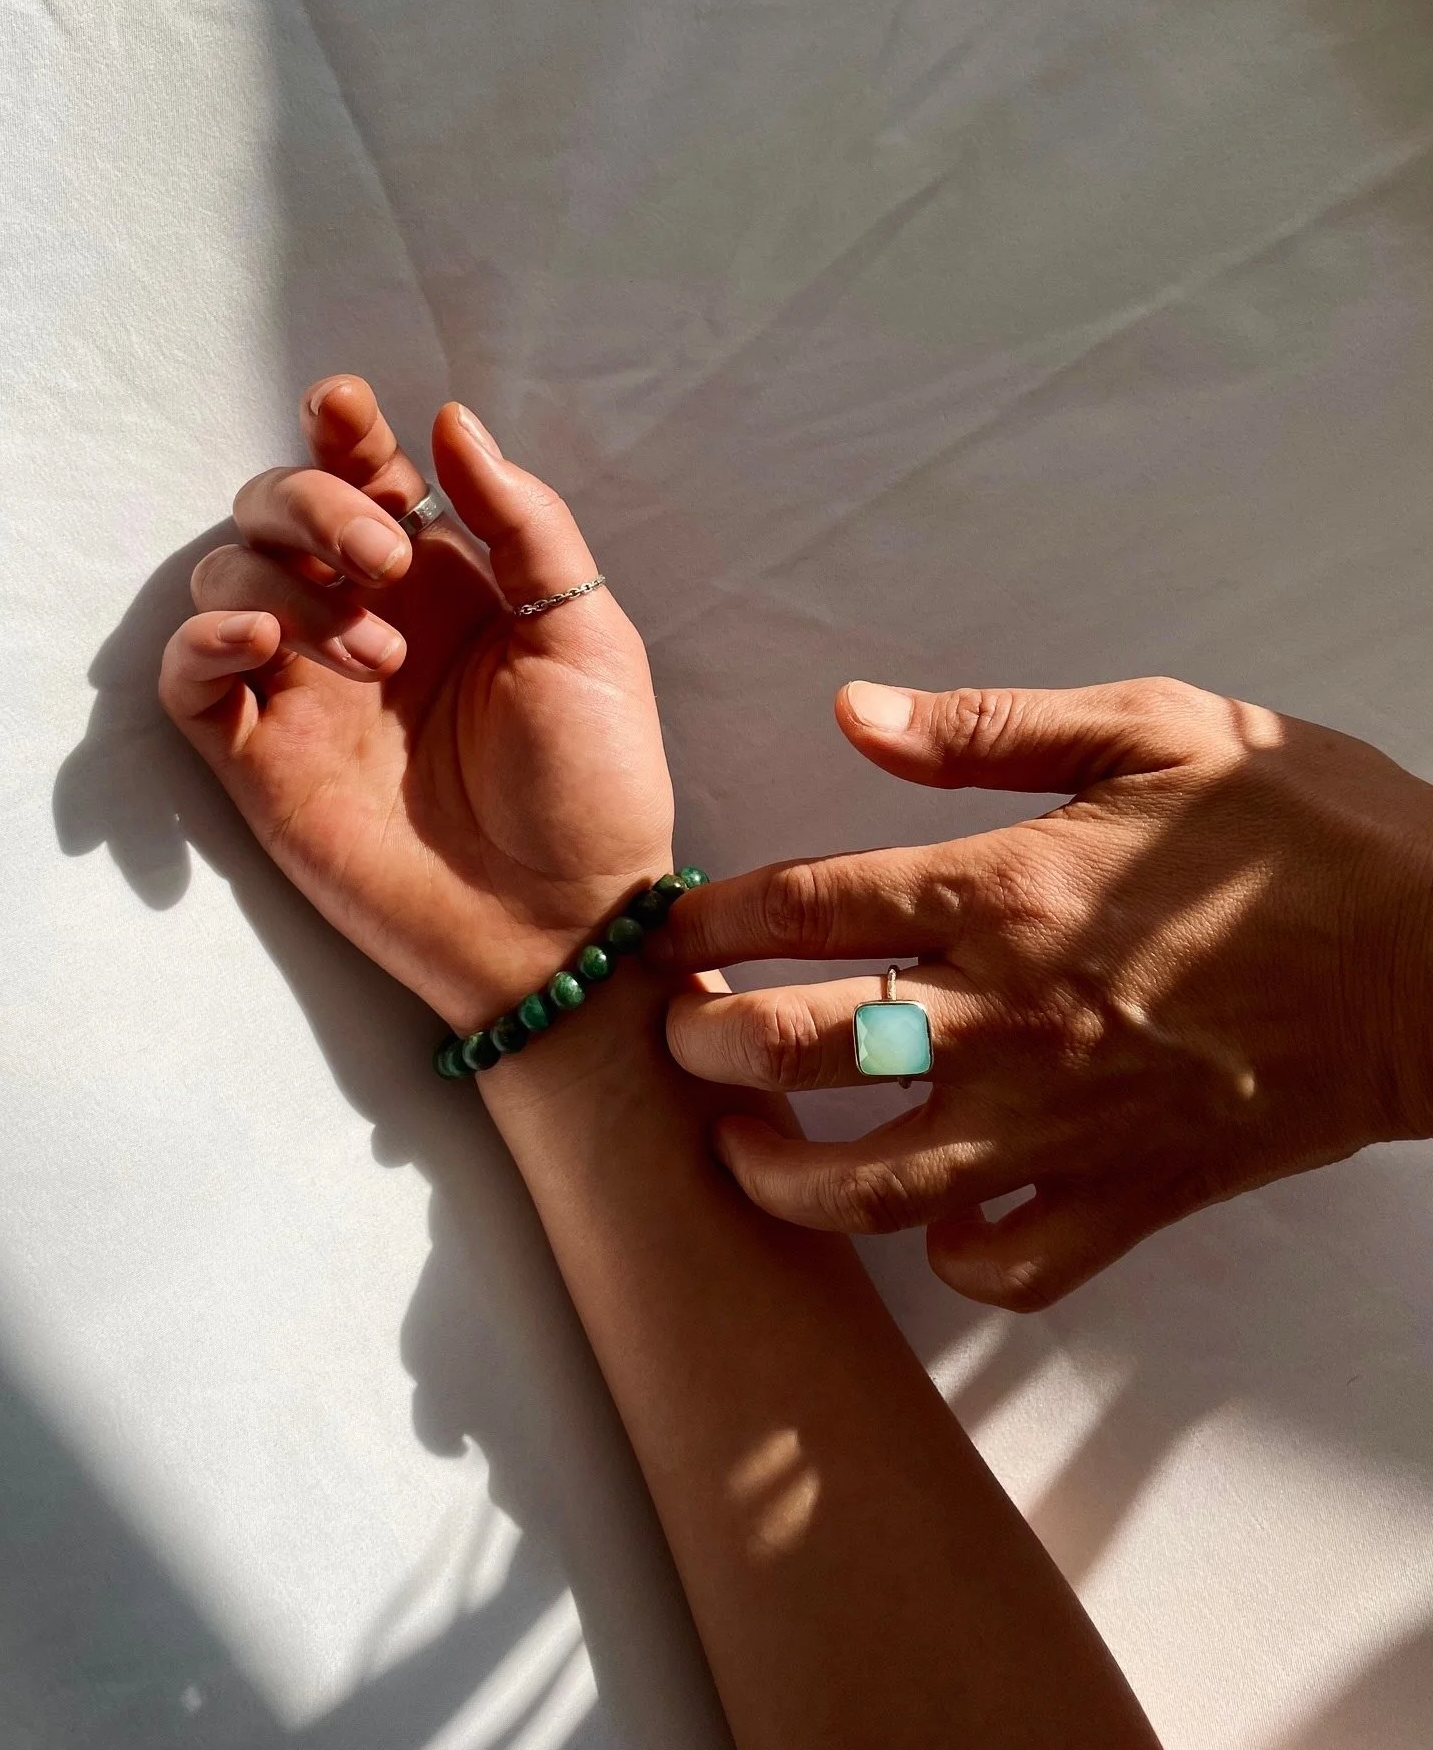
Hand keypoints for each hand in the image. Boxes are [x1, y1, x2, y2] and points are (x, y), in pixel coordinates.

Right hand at [160, 378, 672, 1029]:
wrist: (563, 922)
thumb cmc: (592, 785)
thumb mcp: (586, 639)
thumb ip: (524, 525)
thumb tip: (452, 419)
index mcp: (441, 585)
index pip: (364, 477)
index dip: (341, 432)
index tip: (346, 409)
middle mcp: (362, 621)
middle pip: (277, 507)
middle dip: (314, 504)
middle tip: (383, 565)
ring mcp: (306, 690)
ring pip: (225, 577)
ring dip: (285, 584)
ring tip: (373, 655)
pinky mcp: (262, 758)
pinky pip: (188, 676)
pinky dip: (203, 641)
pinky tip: (261, 647)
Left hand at [655, 677, 1432, 1308]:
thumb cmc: (1304, 833)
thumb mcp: (1154, 728)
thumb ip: (987, 727)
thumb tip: (850, 711)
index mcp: (1006, 890)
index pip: (804, 908)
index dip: (711, 923)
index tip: (671, 936)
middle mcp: (1011, 1016)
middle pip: (805, 1050)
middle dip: (710, 1052)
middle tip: (678, 1045)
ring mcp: (1066, 1121)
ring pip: (876, 1183)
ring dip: (783, 1177)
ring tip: (743, 1156)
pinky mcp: (1132, 1195)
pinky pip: (1013, 1264)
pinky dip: (956, 1256)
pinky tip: (932, 1220)